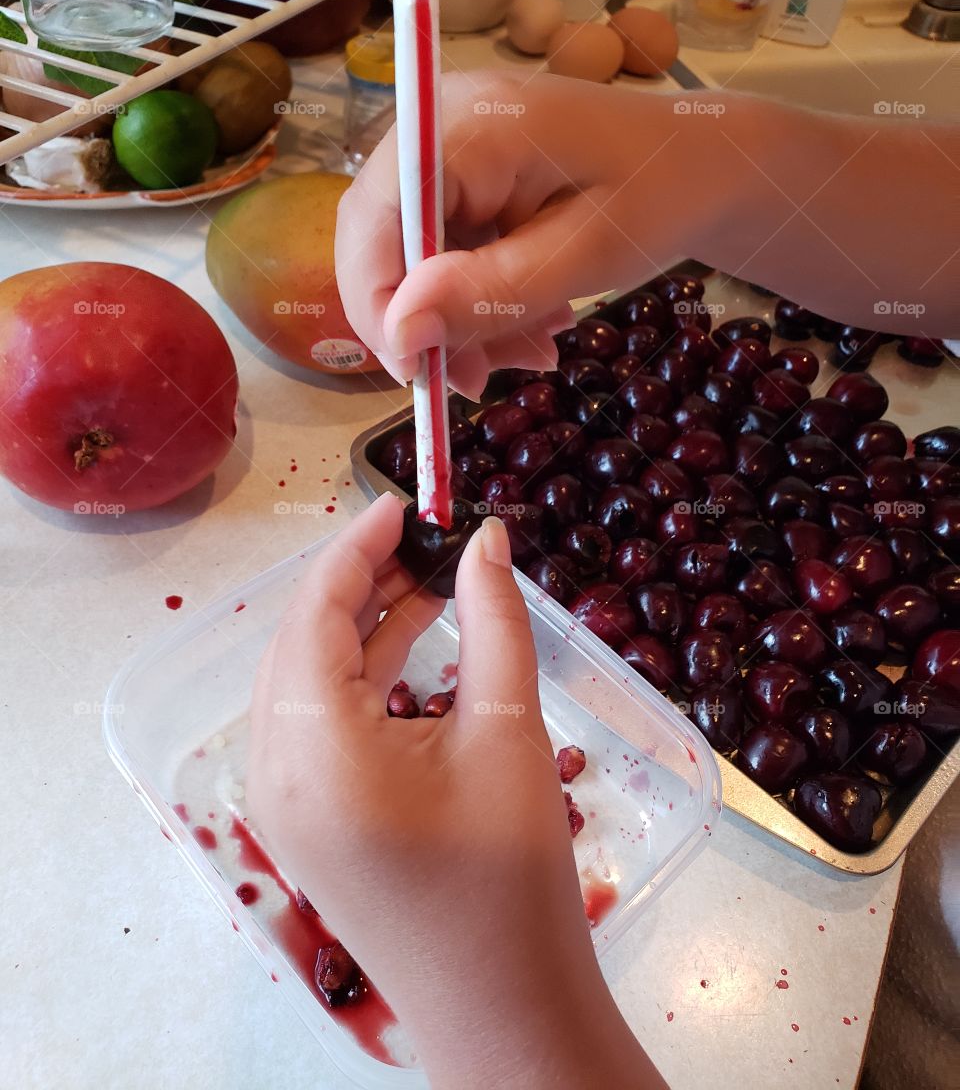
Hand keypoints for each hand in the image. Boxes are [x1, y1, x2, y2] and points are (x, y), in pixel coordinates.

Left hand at [247, 494, 662, 1087]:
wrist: (505, 1009)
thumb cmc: (511, 877)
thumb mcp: (507, 730)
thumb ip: (492, 618)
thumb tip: (487, 538)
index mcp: (311, 745)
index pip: (316, 610)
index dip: (359, 544)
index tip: (406, 502)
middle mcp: (274, 771)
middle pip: (301, 641)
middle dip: (361, 582)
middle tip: (427, 541)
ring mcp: (282, 803)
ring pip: (307, 682)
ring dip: (363, 628)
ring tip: (433, 586)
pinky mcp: (305, 823)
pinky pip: (317, 725)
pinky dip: (361, 680)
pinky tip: (416, 650)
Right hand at [335, 71, 690, 399]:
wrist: (706, 163)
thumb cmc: (662, 193)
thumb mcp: (584, 255)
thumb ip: (490, 293)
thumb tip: (401, 335)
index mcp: (467, 124)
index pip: (374, 217)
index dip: (378, 303)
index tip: (418, 375)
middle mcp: (439, 124)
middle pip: (382, 238)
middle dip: (423, 321)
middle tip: (477, 382)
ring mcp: (448, 149)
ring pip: (410, 257)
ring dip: (457, 321)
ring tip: (528, 354)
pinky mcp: (463, 177)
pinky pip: (441, 252)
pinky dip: (476, 301)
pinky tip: (529, 325)